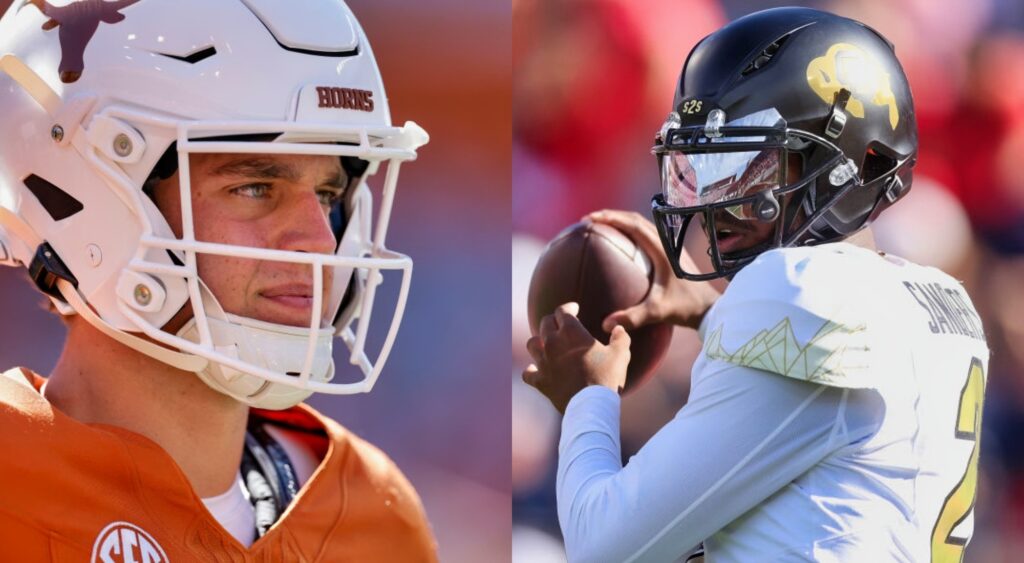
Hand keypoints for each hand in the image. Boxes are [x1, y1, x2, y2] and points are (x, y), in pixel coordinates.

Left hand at [523, 302, 630, 413]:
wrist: (592, 406)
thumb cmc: (607, 378)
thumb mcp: (621, 354)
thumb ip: (620, 338)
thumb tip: (618, 329)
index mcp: (572, 332)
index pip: (563, 311)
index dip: (568, 307)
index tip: (574, 309)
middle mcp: (553, 343)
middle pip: (545, 323)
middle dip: (554, 321)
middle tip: (561, 324)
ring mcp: (543, 362)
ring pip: (532, 344)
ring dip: (539, 341)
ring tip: (546, 344)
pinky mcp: (540, 381)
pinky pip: (528, 372)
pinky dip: (531, 370)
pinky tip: (536, 370)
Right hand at [586, 209, 720, 330]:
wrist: (710, 308)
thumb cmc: (685, 307)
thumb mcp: (658, 312)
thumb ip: (632, 317)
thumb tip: (605, 324)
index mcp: (662, 249)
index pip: (633, 225)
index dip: (610, 218)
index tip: (590, 219)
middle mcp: (667, 241)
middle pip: (635, 219)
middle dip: (611, 216)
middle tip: (590, 220)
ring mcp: (671, 245)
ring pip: (642, 224)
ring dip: (622, 221)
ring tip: (602, 226)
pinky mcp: (672, 252)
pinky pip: (647, 234)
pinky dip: (630, 231)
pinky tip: (620, 243)